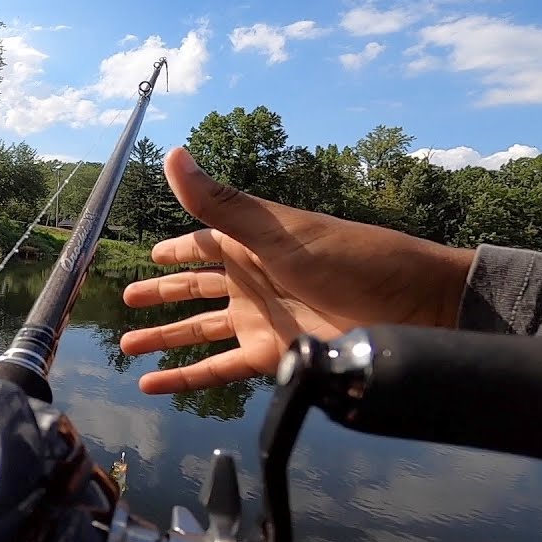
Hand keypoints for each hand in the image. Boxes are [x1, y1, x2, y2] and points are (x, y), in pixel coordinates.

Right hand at [121, 147, 474, 393]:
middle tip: (127, 300)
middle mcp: (250, 280)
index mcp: (251, 243)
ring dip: (164, 340)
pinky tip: (154, 386)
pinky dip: (184, 380)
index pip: (202, 242)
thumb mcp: (278, 230)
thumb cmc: (352, 259)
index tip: (149, 256)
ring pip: (198, 330)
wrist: (414, 307)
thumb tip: (174, 156)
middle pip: (193, 288)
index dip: (176, 249)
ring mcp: (259, 319)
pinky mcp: (271, 355)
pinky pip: (216, 370)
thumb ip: (221, 203)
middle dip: (161, 294)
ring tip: (128, 346)